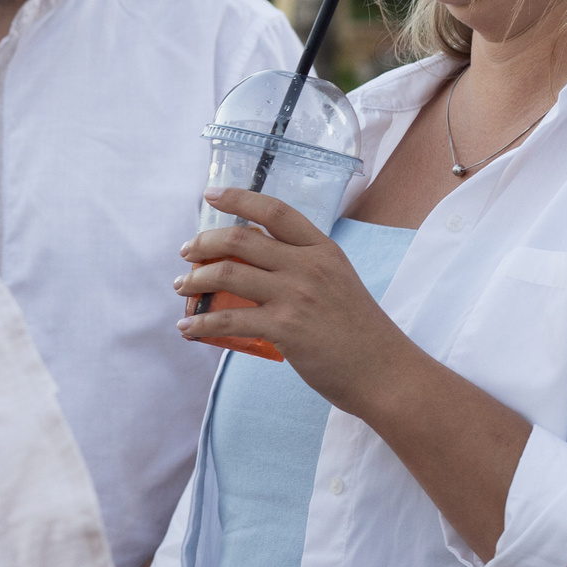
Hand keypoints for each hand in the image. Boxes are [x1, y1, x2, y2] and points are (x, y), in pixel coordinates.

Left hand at [174, 187, 416, 414]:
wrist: (384, 371)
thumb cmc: (358, 331)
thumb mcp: (337, 283)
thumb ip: (303, 269)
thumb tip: (254, 266)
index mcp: (323, 250)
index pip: (276, 212)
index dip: (239, 198)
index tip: (210, 195)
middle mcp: (309, 266)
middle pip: (241, 240)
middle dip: (203, 243)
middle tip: (186, 254)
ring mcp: (296, 296)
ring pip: (227, 273)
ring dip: (194, 280)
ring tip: (182, 288)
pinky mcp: (285, 328)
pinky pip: (228, 319)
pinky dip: (200, 323)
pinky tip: (187, 328)